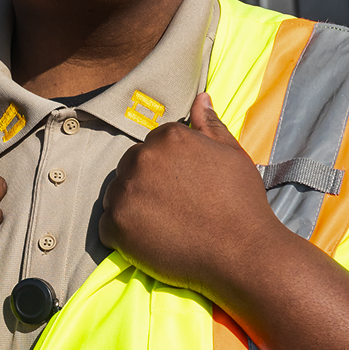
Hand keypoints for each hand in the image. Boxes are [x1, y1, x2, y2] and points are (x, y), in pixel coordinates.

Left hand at [99, 93, 277, 296]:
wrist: (242, 252)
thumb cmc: (241, 202)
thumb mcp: (232, 155)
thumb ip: (210, 125)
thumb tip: (200, 97)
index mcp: (169, 137)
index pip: (154, 145)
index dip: (169, 168)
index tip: (185, 186)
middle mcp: (142, 158)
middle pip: (131, 166)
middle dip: (146, 183)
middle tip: (173, 207)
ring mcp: (126, 191)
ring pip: (116, 194)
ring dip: (132, 206)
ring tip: (162, 225)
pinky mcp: (116, 225)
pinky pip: (107, 226)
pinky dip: (122, 235)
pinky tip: (149, 241)